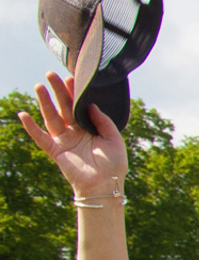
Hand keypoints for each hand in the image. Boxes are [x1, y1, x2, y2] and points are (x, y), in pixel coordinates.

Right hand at [18, 72, 125, 196]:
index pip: (79, 106)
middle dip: (58, 91)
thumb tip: (90, 104)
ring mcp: (64, 140)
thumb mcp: (114, 138)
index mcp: (89, 127)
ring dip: (44, 102)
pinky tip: (23, 114)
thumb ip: (103, 121)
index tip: (72, 77)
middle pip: (64, 107)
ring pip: (51, 117)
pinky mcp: (55, 150)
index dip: (75, 93)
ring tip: (39, 86)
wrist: (105, 184)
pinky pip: (40, 137)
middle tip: (51, 74)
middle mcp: (75, 131)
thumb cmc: (113, 164)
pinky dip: (30, 127)